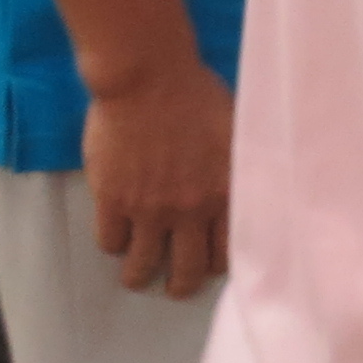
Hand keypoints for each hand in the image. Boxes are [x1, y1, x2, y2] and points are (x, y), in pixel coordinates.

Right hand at [82, 57, 233, 294]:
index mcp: (225, 193)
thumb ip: (240, 168)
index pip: (226, 253)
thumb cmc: (197, 92)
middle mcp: (190, 209)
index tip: (209, 266)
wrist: (148, 76)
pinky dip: (114, 246)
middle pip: (187, 270)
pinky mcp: (112, 198)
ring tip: (137, 276)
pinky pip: (110, 241)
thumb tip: (251, 187)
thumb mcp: (236, 131)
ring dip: (140, 275)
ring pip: (143, 264)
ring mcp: (149, 208)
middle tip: (175, 286)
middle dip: (180, 285)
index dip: (216, 266)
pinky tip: (117, 239)